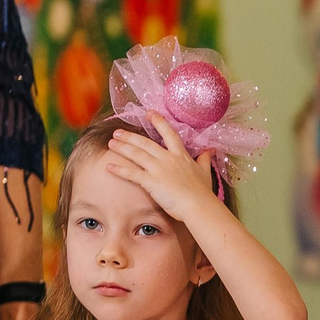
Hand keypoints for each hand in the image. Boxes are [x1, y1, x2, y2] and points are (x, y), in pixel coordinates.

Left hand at [100, 116, 219, 223]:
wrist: (199, 206)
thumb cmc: (203, 192)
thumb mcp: (206, 172)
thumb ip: (205, 159)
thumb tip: (211, 149)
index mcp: (180, 155)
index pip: (168, 133)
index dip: (158, 122)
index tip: (148, 113)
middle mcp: (167, 159)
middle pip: (145, 143)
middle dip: (130, 136)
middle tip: (117, 132)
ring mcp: (158, 169)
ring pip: (136, 154)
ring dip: (122, 148)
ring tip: (111, 143)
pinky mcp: (151, 182)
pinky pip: (132, 173)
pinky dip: (120, 170)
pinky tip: (109, 166)